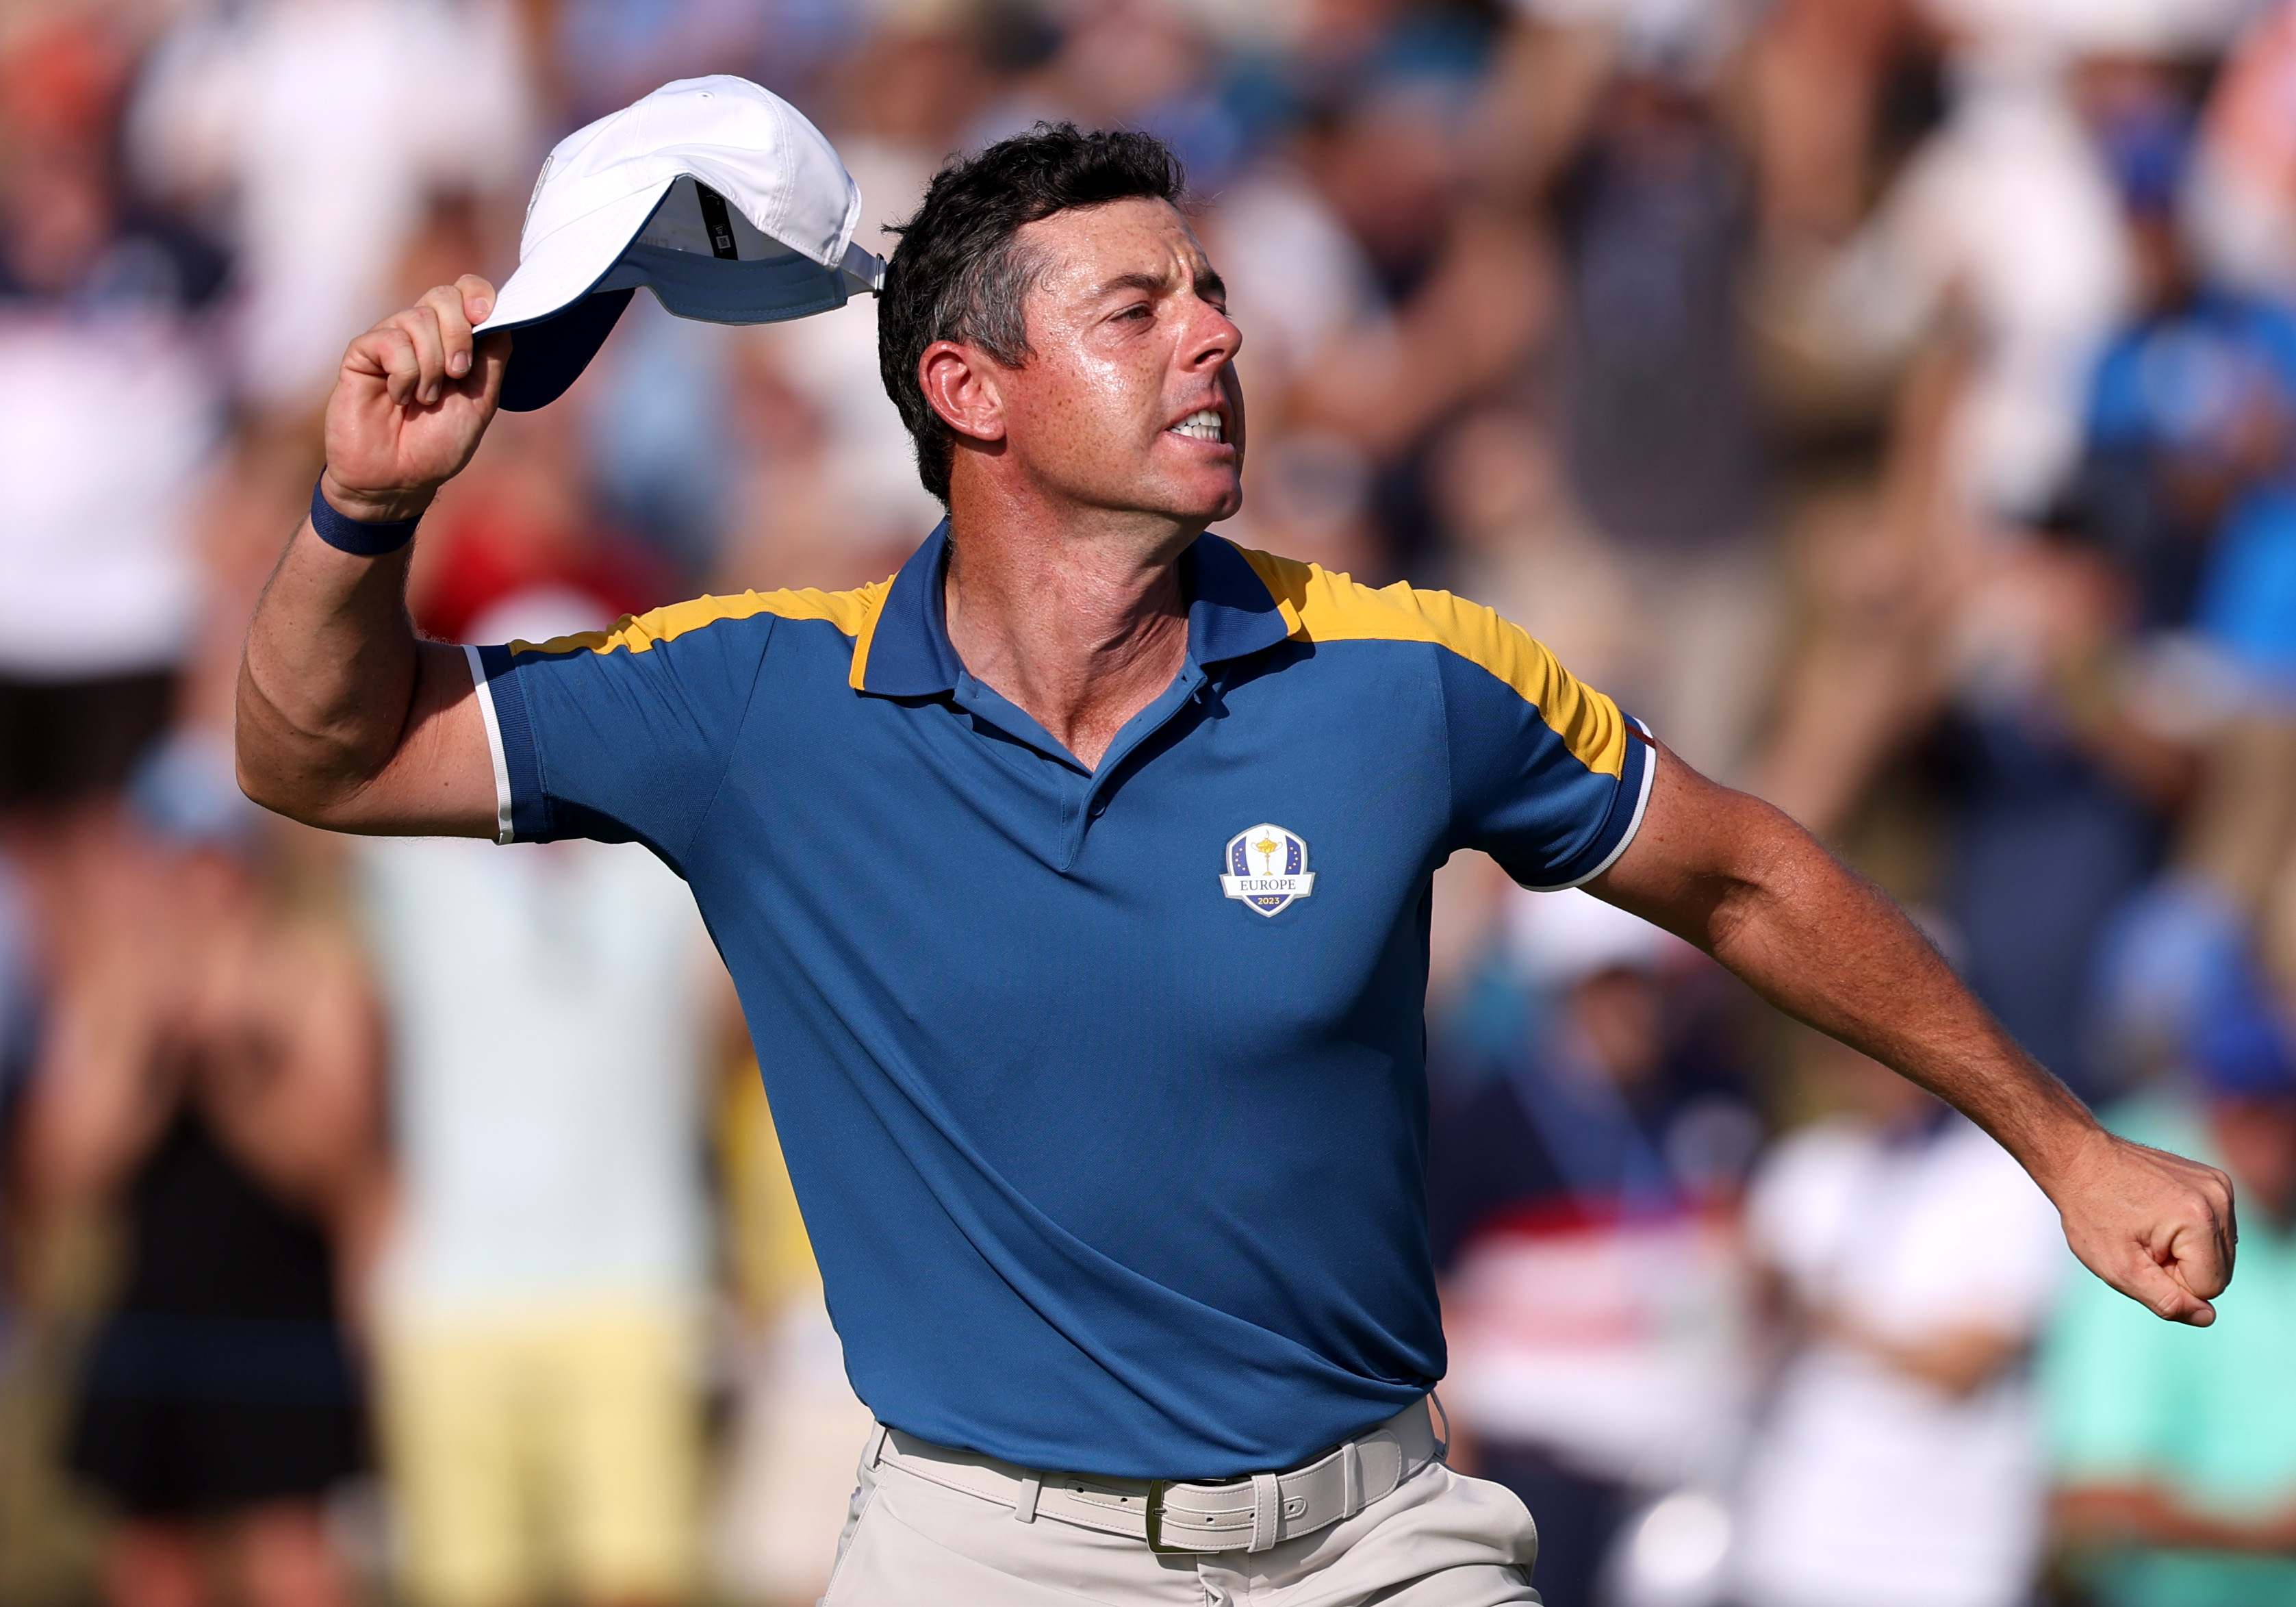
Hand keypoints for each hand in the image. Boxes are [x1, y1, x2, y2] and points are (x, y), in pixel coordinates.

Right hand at [320, 275, 509, 522]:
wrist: (398, 479)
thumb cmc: (438, 444)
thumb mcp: (480, 402)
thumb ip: (492, 359)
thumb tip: (503, 317)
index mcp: (452, 341)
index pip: (464, 291)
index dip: (477, 293)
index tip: (485, 315)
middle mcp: (420, 335)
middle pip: (443, 296)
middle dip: (459, 334)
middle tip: (458, 375)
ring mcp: (390, 341)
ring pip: (417, 319)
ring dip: (432, 365)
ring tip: (425, 399)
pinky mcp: (361, 354)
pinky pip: (389, 341)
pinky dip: (405, 373)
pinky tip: (398, 397)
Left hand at [2050, 1127, 2235, 1324]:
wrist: (2079, 1159)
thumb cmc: (2091, 1212)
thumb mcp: (2119, 1268)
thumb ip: (2166, 1300)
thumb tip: (2207, 1317)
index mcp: (2199, 1220)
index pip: (2209, 1288)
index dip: (2171, 1282)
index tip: (2140, 1255)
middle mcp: (2218, 1198)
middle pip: (2220, 1271)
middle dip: (2181, 1268)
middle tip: (2141, 1242)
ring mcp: (2219, 1186)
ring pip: (2220, 1253)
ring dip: (2186, 1252)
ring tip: (2148, 1228)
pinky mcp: (2215, 1181)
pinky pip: (2216, 1229)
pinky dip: (2191, 1233)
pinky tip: (2159, 1215)